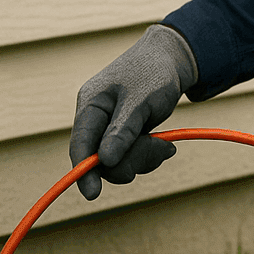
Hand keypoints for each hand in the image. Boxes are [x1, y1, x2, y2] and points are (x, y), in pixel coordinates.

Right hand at [70, 24, 197, 199]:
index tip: (92, 194)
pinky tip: (165, 146)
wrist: (172, 59)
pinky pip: (131, 158)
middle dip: (132, 160)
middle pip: (102, 160)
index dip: (83, 170)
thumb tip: (104, 161)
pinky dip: (149, 155)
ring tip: (167, 145)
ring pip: (119, 162)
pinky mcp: (125, 136)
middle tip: (161, 148)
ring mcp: (110, 129)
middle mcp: (96, 119)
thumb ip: (122, 130)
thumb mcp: (140, 100)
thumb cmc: (154, 72)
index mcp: (91, 105)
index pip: (80, 143)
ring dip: (145, 158)